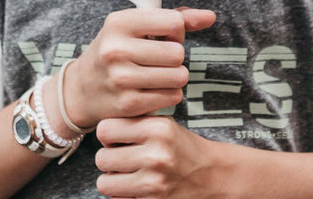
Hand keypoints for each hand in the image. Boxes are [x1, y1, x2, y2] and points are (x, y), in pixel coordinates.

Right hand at [61, 7, 215, 127]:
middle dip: (175, 57)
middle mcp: (117, 49)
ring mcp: (121, 78)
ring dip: (175, 76)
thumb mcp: (136, 26)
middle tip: (159, 58)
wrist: (81, 89)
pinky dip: (169, 93)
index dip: (176, 31)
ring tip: (157, 73)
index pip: (173, 22)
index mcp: (119, 22)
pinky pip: (172, 96)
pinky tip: (153, 89)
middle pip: (178, 53)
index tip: (162, 36)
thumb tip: (211, 16)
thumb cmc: (116, 50)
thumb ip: (175, 19)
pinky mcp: (128, 104)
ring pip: (179, 76)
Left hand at [95, 116, 216, 198]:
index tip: (116, 137)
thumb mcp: (163, 124)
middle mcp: (156, 155)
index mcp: (158, 128)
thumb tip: (100, 128)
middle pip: (101, 158)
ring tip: (127, 173)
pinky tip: (136, 187)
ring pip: (104, 183)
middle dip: (108, 158)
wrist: (211, 175)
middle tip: (122, 157)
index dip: (108, 133)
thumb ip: (134, 121)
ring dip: (112, 179)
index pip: (105, 129)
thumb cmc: (180, 146)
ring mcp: (154, 183)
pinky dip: (123, 195)